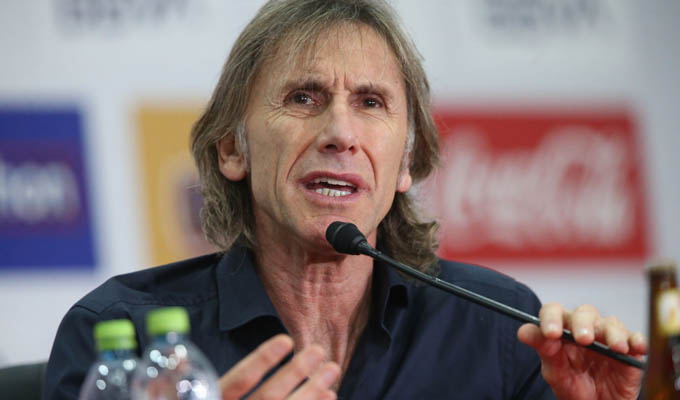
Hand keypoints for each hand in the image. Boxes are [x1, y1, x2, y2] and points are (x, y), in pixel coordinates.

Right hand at [219, 334, 339, 399]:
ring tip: (332, 370)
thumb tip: (273, 350)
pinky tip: (329, 396)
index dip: (262, 360)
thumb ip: (231, 386)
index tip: (286, 340)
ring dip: (311, 391)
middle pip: (268, 397)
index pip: (239, 381)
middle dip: (295, 372)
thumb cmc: (221, 399)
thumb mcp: (215, 395)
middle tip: (318, 350)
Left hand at [517, 303, 646, 399]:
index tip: (550, 333)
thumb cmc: (572, 386)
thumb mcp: (554, 371)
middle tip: (583, 339)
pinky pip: (636, 339)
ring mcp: (608, 338)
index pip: (554, 311)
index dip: (551, 317)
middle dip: (583, 324)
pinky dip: (636, 341)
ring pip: (611, 323)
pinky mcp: (630, 351)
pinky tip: (635, 348)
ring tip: (615, 348)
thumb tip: (523, 331)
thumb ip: (543, 350)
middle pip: (585, 313)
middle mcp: (586, 328)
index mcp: (563, 329)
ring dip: (613, 333)